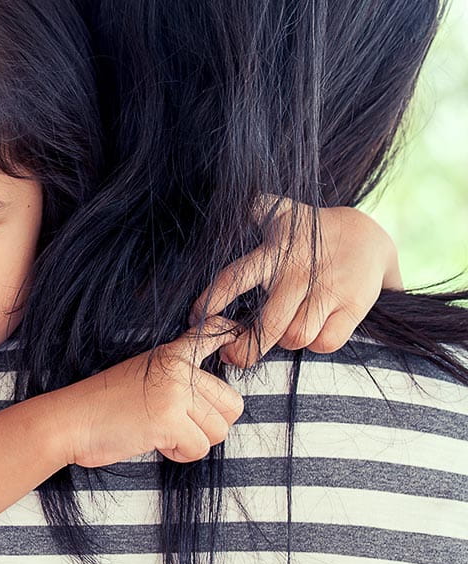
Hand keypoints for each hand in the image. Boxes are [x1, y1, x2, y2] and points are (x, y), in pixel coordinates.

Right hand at [56, 316, 244, 467]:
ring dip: (193, 441)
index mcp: (169, 355)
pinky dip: (180, 454)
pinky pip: (199, 448)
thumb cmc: (101, 407)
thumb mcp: (140, 377)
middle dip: (210, 424)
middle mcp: (177, 369)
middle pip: (232, 403)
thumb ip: (176, 381)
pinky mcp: (170, 419)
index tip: (235, 331)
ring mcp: (174, 392)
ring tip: (162, 433)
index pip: (211, 334)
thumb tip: (214, 403)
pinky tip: (155, 441)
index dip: (230, 332)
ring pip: (219, 430)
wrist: (69, 421)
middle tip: (180, 425)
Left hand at [189, 195, 400, 366]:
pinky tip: (311, 333)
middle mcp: (298, 273)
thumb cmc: (308, 230)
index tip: (195, 319)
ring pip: (295, 336)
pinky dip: (316, 344)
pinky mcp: (353, 306)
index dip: (213, 301)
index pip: (235, 278)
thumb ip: (249, 210)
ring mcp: (327, 290)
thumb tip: (220, 207)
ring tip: (281, 333)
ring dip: (285, 342)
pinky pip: (326, 342)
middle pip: (268, 324)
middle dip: (247, 347)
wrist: (367, 233)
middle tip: (234, 356)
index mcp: (273, 252)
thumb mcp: (277, 210)